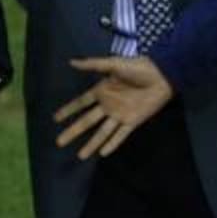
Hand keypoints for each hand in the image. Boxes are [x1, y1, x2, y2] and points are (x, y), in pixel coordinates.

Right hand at [54, 56, 172, 159]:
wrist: (161, 76)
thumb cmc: (138, 67)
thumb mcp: (114, 64)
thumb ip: (93, 65)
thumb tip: (71, 62)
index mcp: (102, 90)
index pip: (81, 103)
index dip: (68, 110)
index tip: (55, 119)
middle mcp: (108, 105)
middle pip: (87, 121)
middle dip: (73, 131)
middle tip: (59, 142)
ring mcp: (119, 115)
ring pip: (101, 132)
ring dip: (91, 144)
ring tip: (80, 156)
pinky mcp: (132, 122)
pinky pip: (120, 135)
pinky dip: (112, 144)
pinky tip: (103, 153)